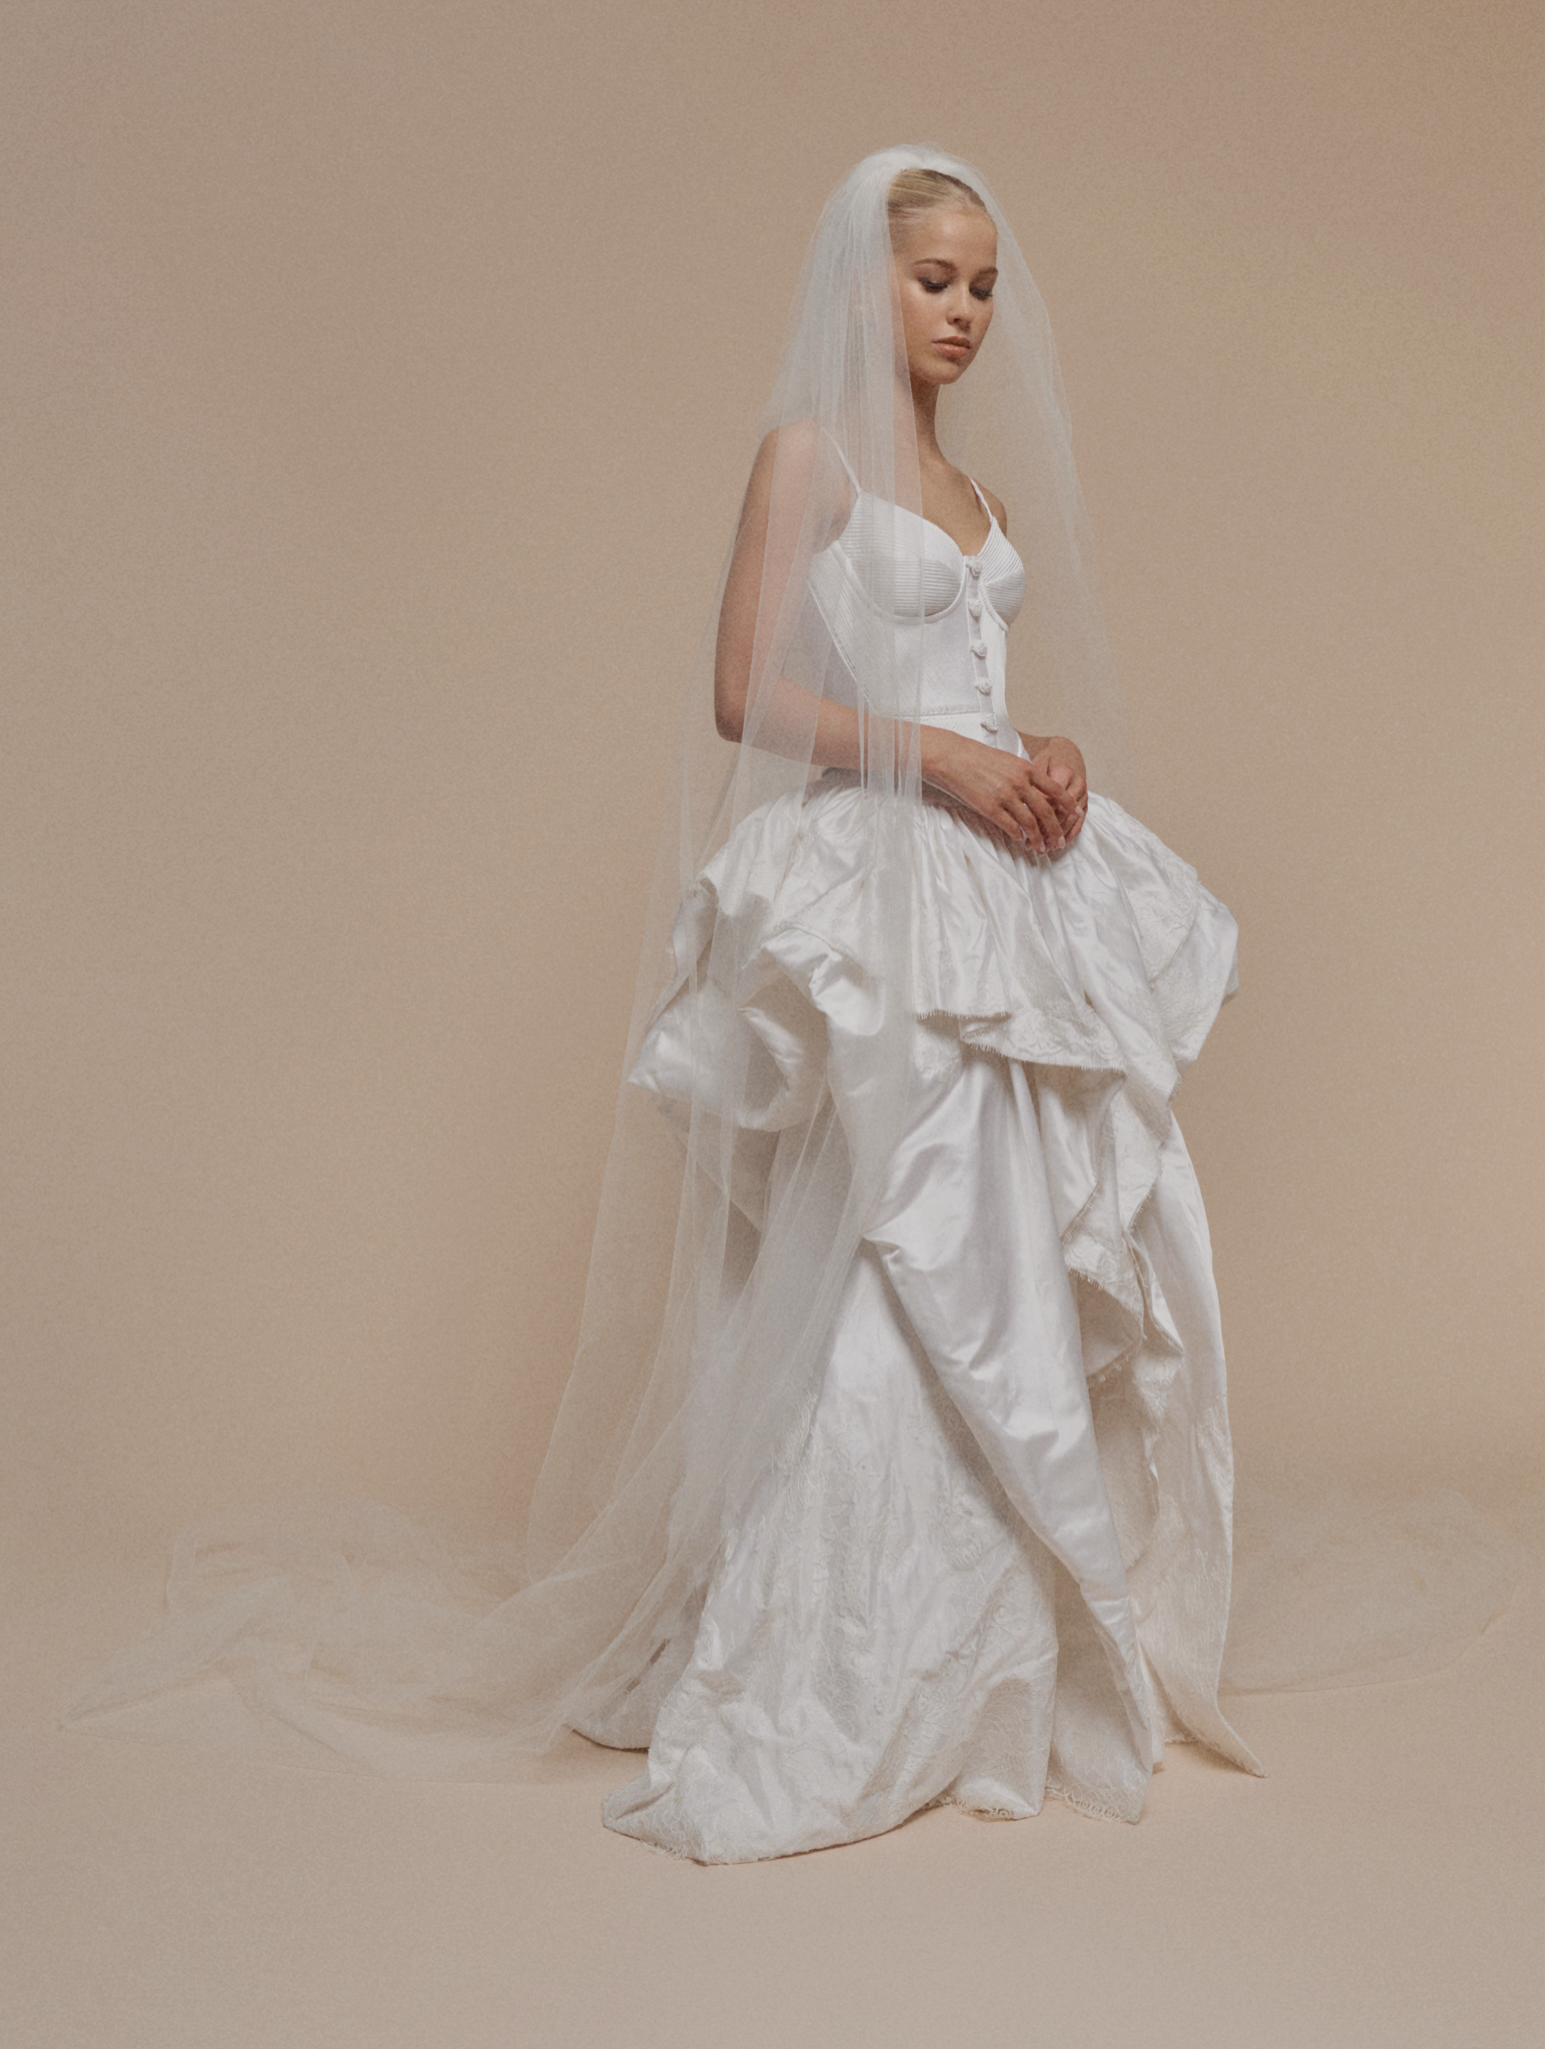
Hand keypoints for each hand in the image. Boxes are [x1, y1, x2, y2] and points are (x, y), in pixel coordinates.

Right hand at [921, 731, 1080, 853]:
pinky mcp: (990, 807)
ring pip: (1030, 822)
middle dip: (1055, 829)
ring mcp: (1005, 796)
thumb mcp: (1008, 760)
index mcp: (1027, 769)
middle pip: (1046, 811)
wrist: (953, 757)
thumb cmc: (978, 757)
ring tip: (1041, 847)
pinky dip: (1018, 836)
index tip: (1076, 814)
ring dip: (1037, 838)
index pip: (1055, 790)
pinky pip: (1010, 827)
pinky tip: (1020, 840)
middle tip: (1060, 841)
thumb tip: (1037, 791)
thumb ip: (1024, 774)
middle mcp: (1020, 783)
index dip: (1068, 804)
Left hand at [1024, 736, 1087, 846]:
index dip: (1038, 817)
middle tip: (1031, 845)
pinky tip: (1059, 845)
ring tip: (1043, 849)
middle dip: (1046, 832)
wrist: (1067, 751)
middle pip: (1062, 813)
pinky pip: (1080, 821)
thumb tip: (1028, 801)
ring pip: (1071, 820)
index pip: (1051, 801)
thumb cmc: (1048, 758)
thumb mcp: (1038, 761)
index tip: (1024, 830)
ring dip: (1057, 837)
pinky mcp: (1085, 802)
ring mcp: (1083, 794)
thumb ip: (1034, 779)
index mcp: (1064, 773)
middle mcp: (1077, 784)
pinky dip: (1070, 835)